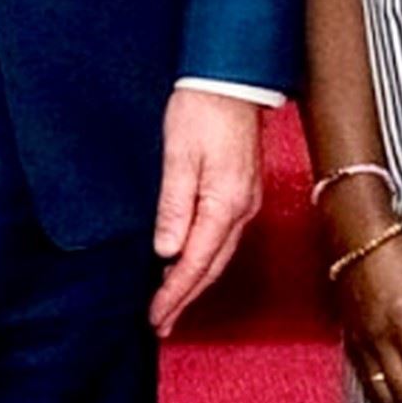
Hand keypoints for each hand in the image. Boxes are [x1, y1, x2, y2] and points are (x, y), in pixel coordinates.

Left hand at [150, 90, 263, 336]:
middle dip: (185, 298)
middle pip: (211, 267)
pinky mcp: (241, 191)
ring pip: (218, 255)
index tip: (156, 317)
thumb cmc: (202, 109)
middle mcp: (241, 209)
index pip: (196, 263)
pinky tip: (190, 262)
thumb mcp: (179, 155)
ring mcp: (245, 201)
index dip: (174, 294)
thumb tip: (167, 251)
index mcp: (225, 204)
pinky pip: (223, 237)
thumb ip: (174, 205)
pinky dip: (205, 258)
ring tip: (172, 303)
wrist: (231, 78)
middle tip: (162, 323)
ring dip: (195, 281)